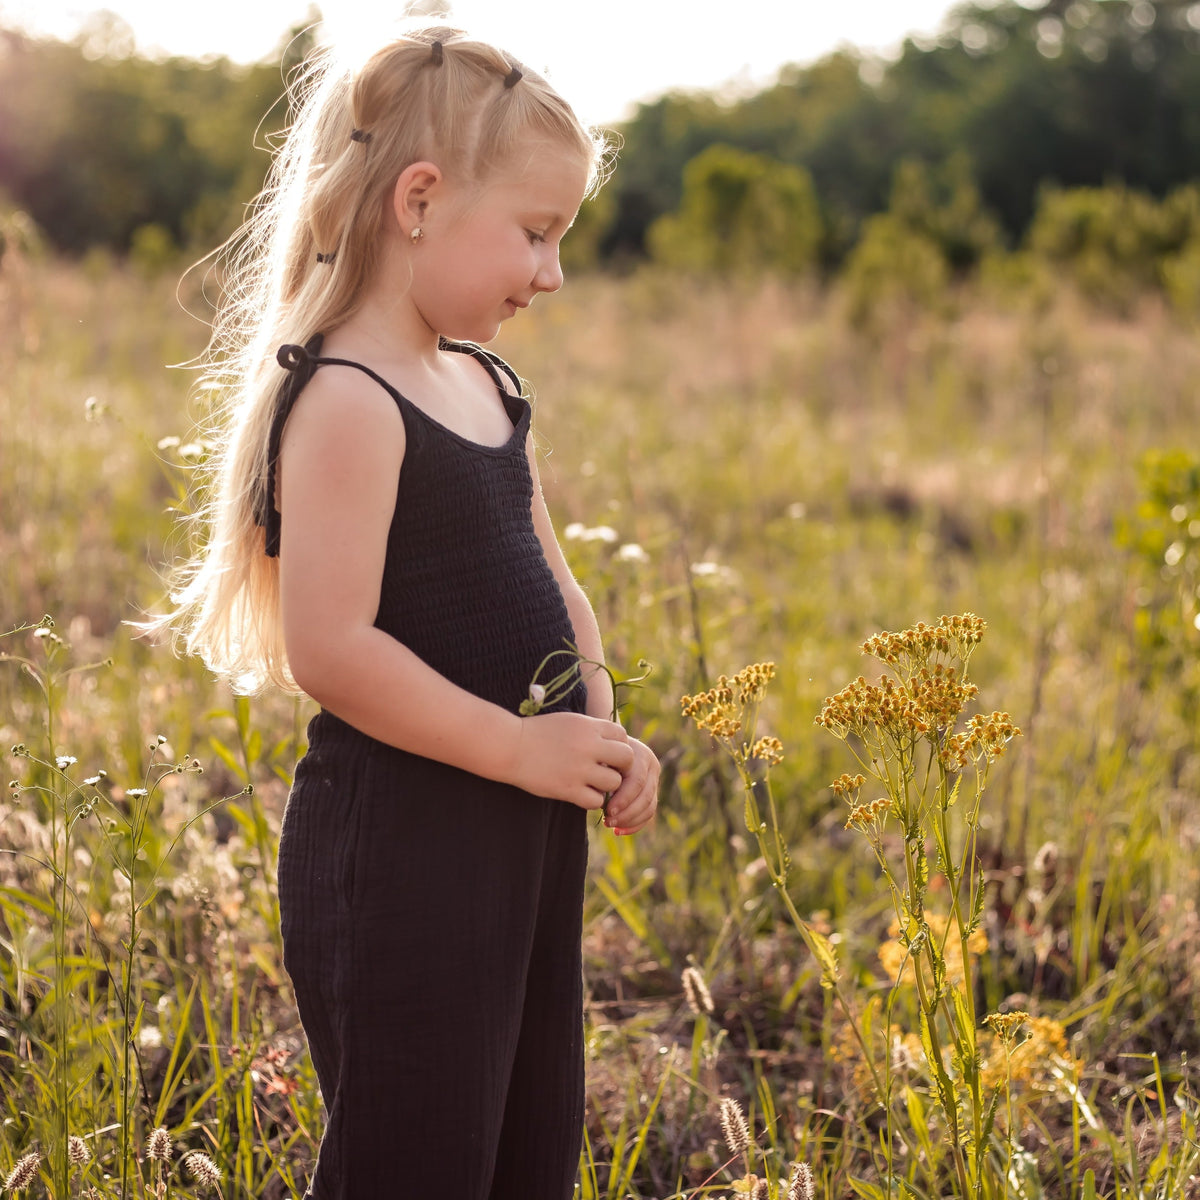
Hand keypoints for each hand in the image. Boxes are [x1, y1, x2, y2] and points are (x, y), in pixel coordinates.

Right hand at [510, 712, 632, 809]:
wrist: (509, 746)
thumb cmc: (537, 732)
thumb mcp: (568, 721)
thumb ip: (592, 730)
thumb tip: (616, 743)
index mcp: (588, 726)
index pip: (622, 736)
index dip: (618, 745)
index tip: (607, 752)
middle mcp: (588, 746)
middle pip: (626, 758)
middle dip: (621, 766)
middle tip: (608, 770)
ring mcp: (579, 769)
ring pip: (614, 783)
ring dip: (607, 785)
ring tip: (593, 783)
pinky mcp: (568, 789)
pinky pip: (596, 800)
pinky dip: (592, 799)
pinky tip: (581, 793)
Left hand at [603, 737, 658, 834]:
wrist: (603, 749)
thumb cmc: (596, 754)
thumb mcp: (598, 759)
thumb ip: (603, 774)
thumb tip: (603, 799)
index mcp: (639, 754)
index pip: (637, 781)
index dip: (623, 799)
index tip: (606, 811)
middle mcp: (651, 765)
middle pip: (645, 796)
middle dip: (626, 813)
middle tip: (607, 821)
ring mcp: (654, 779)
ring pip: (649, 806)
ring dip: (629, 821)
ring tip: (609, 824)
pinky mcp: (653, 792)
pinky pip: (648, 813)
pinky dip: (634, 825)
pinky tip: (617, 831)